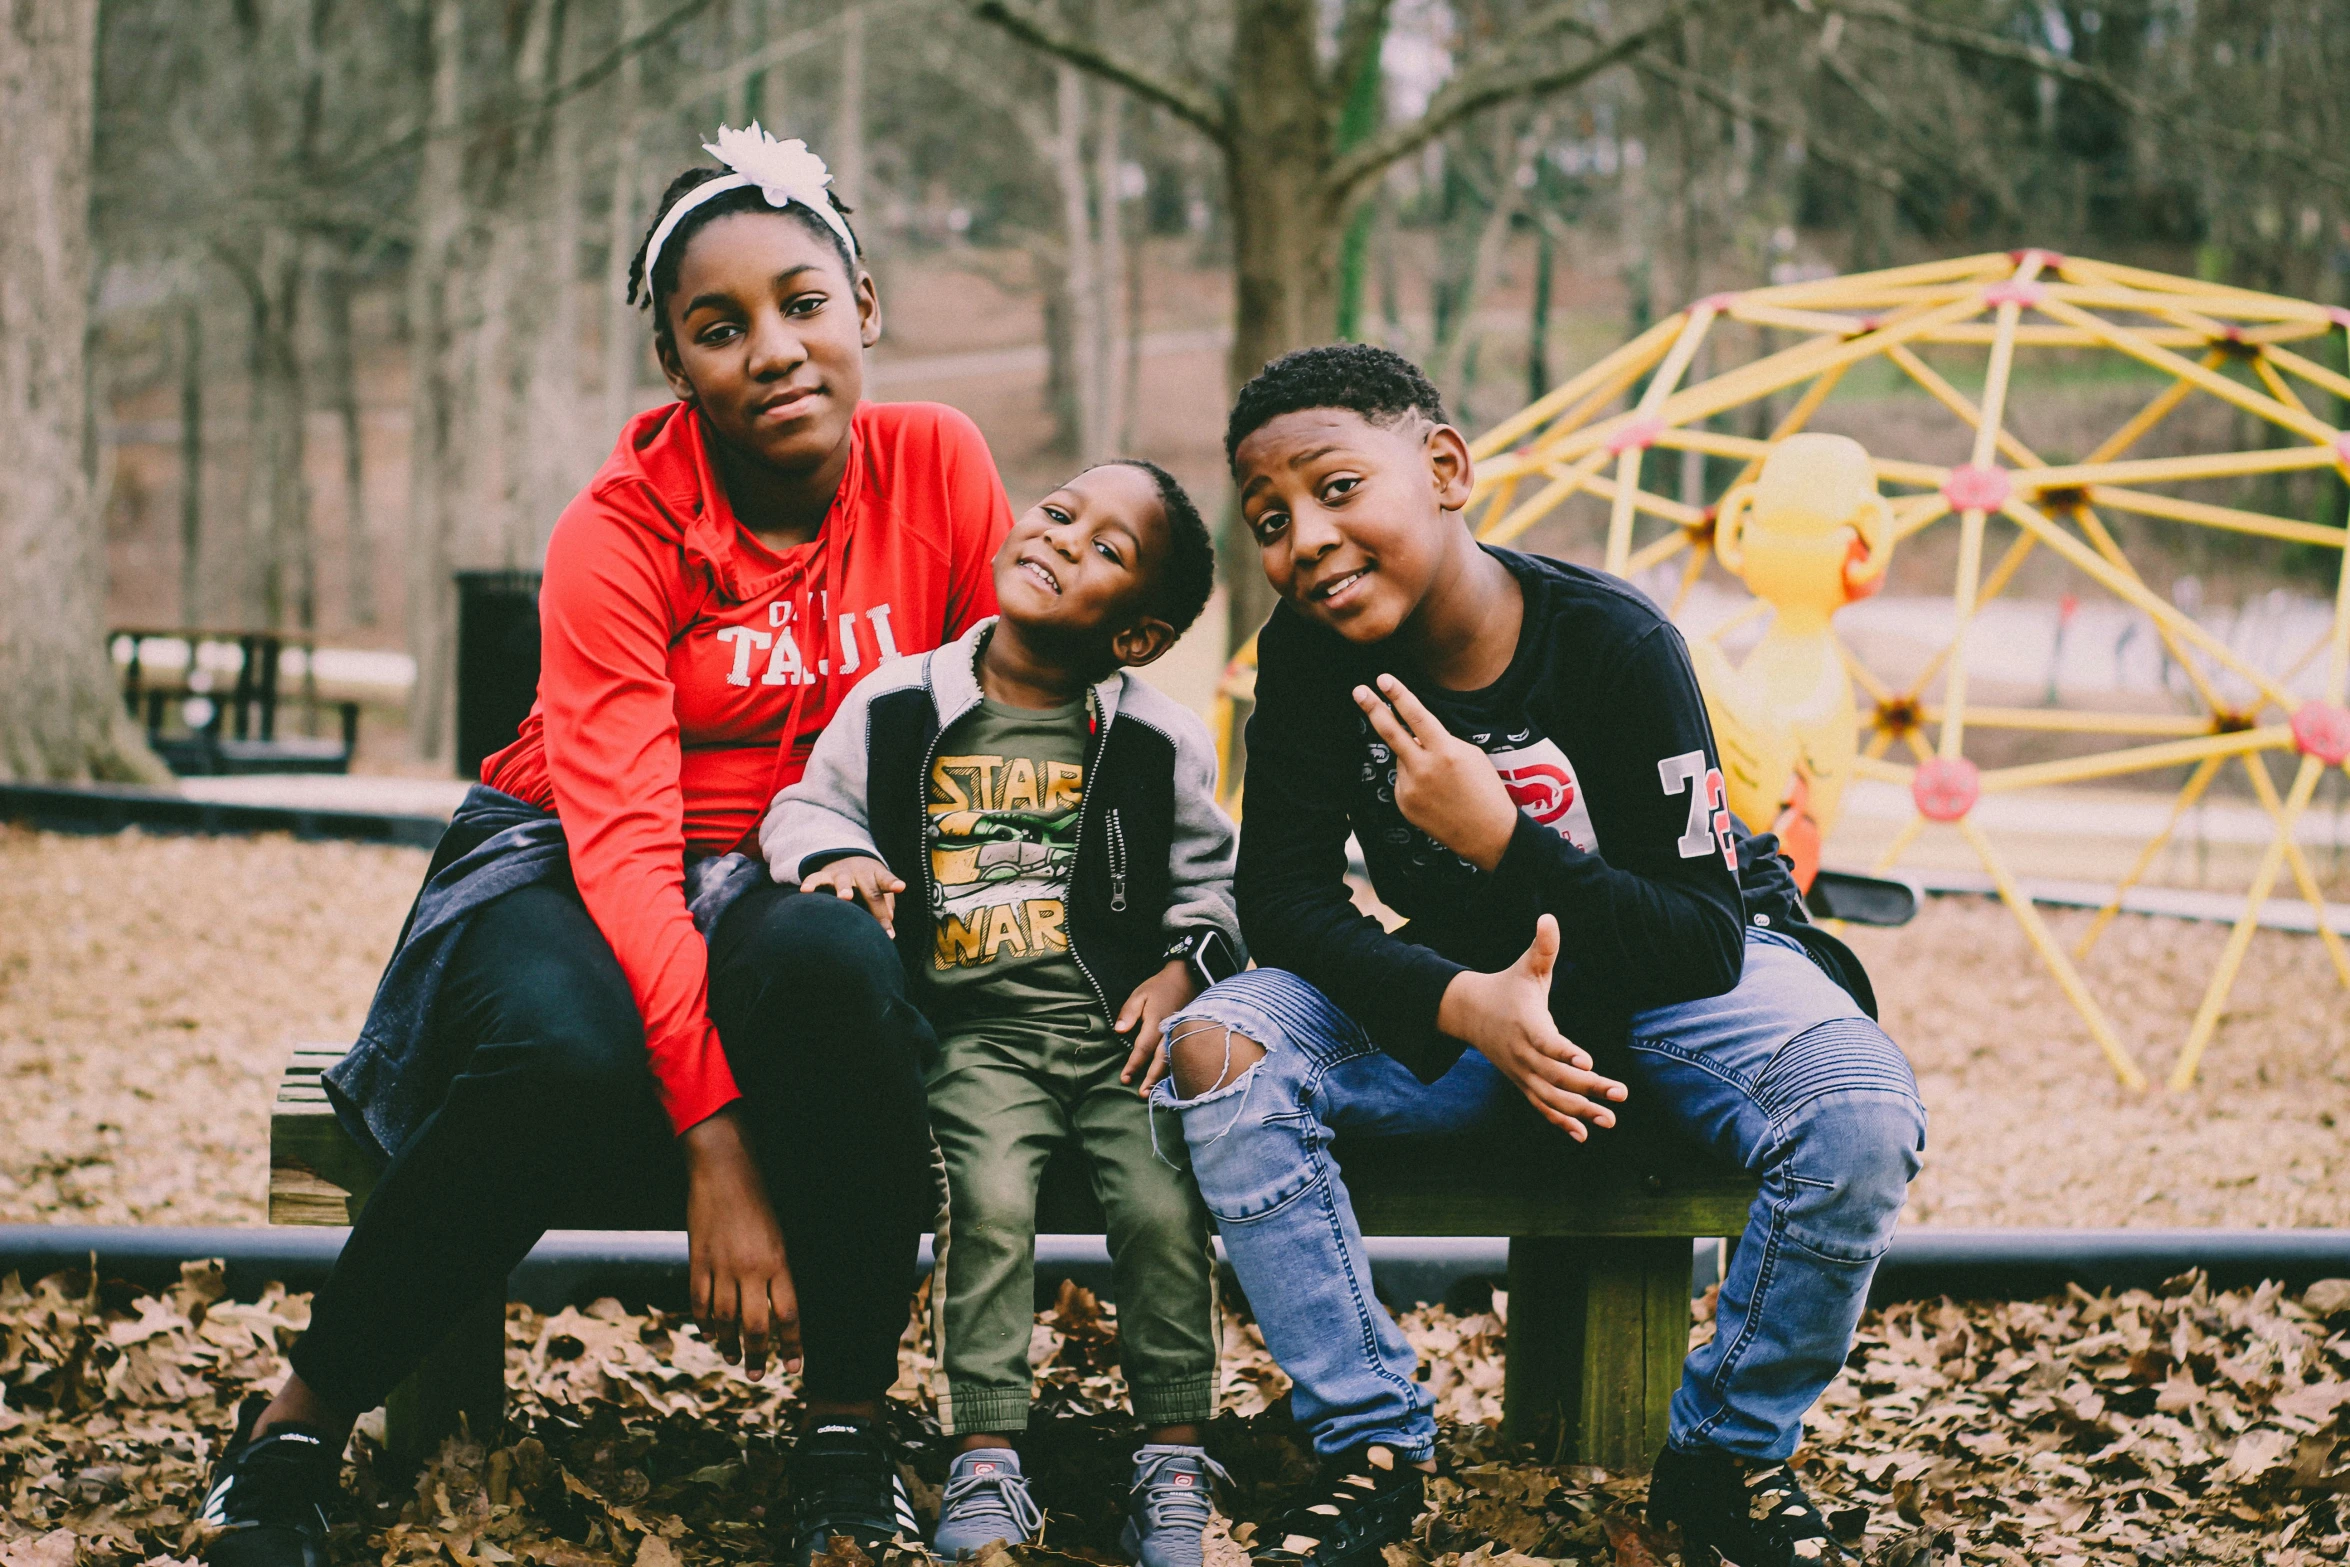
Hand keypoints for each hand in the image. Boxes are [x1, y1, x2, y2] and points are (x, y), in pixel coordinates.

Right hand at [681, 1108, 800, 1376]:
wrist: (723, 1171)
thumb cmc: (758, 1201)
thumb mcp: (779, 1236)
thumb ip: (778, 1273)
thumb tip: (780, 1309)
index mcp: (778, 1263)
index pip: (789, 1316)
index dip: (792, 1346)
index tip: (795, 1367)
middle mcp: (751, 1270)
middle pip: (756, 1326)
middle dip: (759, 1355)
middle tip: (759, 1375)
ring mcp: (721, 1268)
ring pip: (724, 1320)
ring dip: (729, 1345)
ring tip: (734, 1359)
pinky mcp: (697, 1262)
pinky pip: (699, 1303)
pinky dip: (704, 1324)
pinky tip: (709, 1336)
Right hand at [801, 854, 903, 935]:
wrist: (846, 858)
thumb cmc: (867, 884)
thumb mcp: (878, 890)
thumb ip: (884, 907)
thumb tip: (888, 930)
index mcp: (876, 875)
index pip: (885, 881)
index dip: (893, 884)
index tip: (900, 887)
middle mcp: (860, 873)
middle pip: (870, 890)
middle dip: (875, 906)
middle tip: (882, 921)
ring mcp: (841, 873)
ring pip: (843, 881)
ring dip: (844, 889)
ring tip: (845, 897)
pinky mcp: (824, 875)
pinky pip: (815, 878)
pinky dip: (810, 883)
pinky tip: (805, 891)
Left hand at [1116, 958, 1203, 1096]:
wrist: (1187, 977)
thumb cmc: (1159, 987)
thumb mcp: (1140, 994)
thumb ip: (1129, 1013)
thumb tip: (1119, 1031)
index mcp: (1156, 1023)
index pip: (1143, 1049)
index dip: (1133, 1064)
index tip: (1125, 1078)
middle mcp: (1170, 1032)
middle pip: (1160, 1060)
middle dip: (1150, 1078)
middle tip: (1142, 1094)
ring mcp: (1182, 1034)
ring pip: (1173, 1061)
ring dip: (1163, 1077)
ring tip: (1154, 1092)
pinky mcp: (1188, 1035)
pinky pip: (1181, 1055)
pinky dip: (1175, 1069)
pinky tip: (1170, 1079)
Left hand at [1353, 674, 1519, 872]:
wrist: (1487, 834)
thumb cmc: (1485, 790)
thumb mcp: (1469, 755)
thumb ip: (1438, 742)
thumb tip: (1412, 736)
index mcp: (1445, 751)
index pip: (1416, 716)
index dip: (1399, 695)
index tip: (1383, 679)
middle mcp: (1423, 768)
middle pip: (1390, 732)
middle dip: (1373, 708)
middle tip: (1357, 690)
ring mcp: (1410, 788)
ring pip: (1403, 759)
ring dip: (1415, 759)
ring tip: (1443, 781)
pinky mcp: (1404, 803)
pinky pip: (1403, 780)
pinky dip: (1415, 780)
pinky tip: (1435, 795)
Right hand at [1437, 914, 1627, 1138]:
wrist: (1469, 1012)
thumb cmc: (1508, 985)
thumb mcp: (1526, 966)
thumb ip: (1543, 946)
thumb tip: (1550, 917)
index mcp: (1527, 1024)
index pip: (1547, 1042)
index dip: (1566, 1052)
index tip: (1587, 1061)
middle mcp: (1524, 1054)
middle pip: (1556, 1076)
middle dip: (1589, 1087)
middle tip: (1620, 1093)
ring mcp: (1522, 1072)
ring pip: (1551, 1098)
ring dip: (1580, 1111)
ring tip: (1610, 1119)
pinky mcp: (1522, 1083)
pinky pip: (1541, 1107)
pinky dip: (1561, 1122)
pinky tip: (1583, 1135)